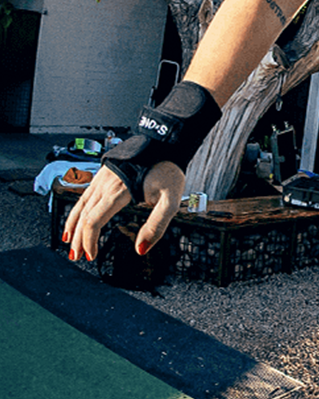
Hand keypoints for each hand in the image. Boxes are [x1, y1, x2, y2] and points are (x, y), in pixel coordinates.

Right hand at [63, 161, 184, 261]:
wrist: (166, 142)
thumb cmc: (168, 170)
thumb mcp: (171, 200)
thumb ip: (156, 225)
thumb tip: (141, 249)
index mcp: (118, 191)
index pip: (93, 221)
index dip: (89, 241)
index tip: (92, 256)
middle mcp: (105, 183)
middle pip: (83, 215)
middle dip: (78, 238)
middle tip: (76, 256)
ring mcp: (103, 176)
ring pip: (80, 204)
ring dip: (72, 225)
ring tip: (68, 241)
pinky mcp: (105, 172)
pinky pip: (85, 194)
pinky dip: (77, 209)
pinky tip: (77, 216)